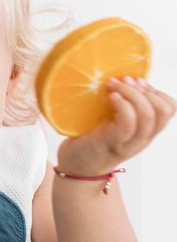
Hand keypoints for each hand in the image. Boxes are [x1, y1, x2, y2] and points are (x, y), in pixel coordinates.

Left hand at [57, 76, 176, 174]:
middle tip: (122, 80)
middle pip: (162, 110)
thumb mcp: (113, 120)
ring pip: (148, 115)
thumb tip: (123, 76)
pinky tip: (111, 97)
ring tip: (112, 85)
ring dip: (131, 92)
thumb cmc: (91, 138)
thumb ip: (124, 106)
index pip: (169, 109)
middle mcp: (141, 138)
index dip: (156, 91)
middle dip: (144, 89)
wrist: (75, 165)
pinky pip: (127, 124)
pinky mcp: (110, 143)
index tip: (137, 81)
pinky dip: (122, 105)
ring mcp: (128, 143)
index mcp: (145, 131)